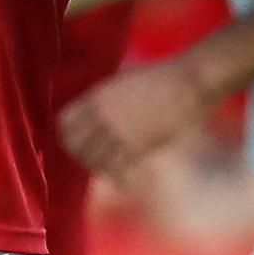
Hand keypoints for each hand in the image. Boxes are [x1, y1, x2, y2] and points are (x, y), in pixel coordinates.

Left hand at [61, 56, 205, 181]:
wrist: (188, 82)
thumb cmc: (161, 76)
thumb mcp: (123, 80)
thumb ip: (105, 98)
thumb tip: (94, 112)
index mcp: (97, 95)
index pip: (65, 123)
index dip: (68, 134)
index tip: (76, 140)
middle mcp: (103, 115)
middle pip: (76, 146)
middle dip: (82, 154)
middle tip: (91, 159)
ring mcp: (120, 132)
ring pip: (95, 160)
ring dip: (101, 167)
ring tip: (109, 168)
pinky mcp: (139, 146)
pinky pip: (119, 168)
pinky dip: (119, 176)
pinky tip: (124, 178)